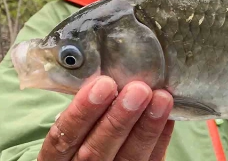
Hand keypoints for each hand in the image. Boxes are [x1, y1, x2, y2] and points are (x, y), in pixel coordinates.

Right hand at [38, 76, 174, 160]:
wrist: (102, 159)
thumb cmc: (86, 134)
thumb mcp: (77, 125)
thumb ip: (89, 107)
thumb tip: (110, 76)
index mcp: (57, 158)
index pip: (63, 138)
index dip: (82, 112)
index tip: (103, 84)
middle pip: (95, 151)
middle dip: (119, 119)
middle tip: (138, 90)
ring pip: (127, 159)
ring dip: (146, 128)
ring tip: (161, 99)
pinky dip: (161, 138)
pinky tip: (169, 116)